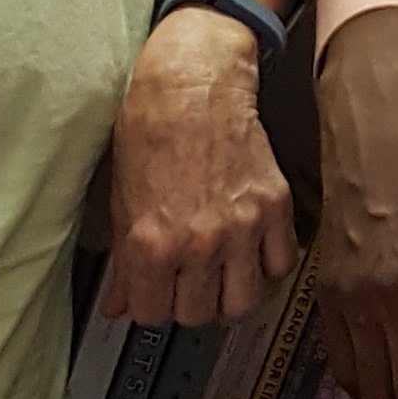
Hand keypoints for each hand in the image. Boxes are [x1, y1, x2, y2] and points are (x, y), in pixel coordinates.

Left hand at [102, 5, 297, 326]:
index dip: (149, 305)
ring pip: (241, 303)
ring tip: (218, 277)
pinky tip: (249, 255)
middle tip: (183, 282)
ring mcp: (242, 228)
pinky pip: (278, 266)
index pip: (151, 315)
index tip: (153, 293)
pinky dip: (265, 268)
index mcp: (152, 243)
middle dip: (186, 302)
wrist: (193, 83)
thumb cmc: (151, 127)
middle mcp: (199, 243)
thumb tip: (118, 304)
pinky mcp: (274, 209)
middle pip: (197, 315)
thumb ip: (124, 261)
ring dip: (227, 295)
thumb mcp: (122, 199)